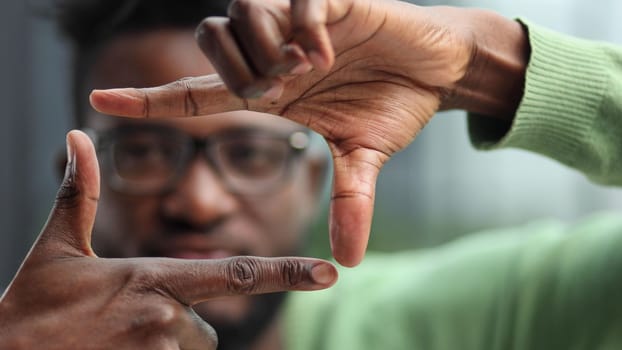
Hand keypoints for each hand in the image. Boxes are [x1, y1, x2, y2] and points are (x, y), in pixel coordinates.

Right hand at [0, 130, 336, 348]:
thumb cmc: (32, 307)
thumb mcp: (58, 248)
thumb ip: (78, 194)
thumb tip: (75, 136)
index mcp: (153, 278)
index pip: (237, 274)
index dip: (288, 272)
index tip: (329, 273)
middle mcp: (165, 319)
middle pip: (208, 327)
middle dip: (182, 325)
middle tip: (132, 323)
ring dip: (167, 347)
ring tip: (119, 341)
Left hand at [89, 0, 527, 266]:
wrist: (434, 70)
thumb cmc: (392, 105)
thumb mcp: (364, 159)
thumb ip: (349, 202)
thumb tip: (348, 261)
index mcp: (274, 92)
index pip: (199, 95)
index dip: (150, 100)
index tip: (99, 102)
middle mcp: (277, 55)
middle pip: (210, 43)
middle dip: (232, 71)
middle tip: (274, 92)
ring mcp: (300, 25)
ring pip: (239, 13)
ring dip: (262, 48)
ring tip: (303, 71)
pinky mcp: (332, 1)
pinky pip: (295, 1)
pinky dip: (303, 28)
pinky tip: (327, 53)